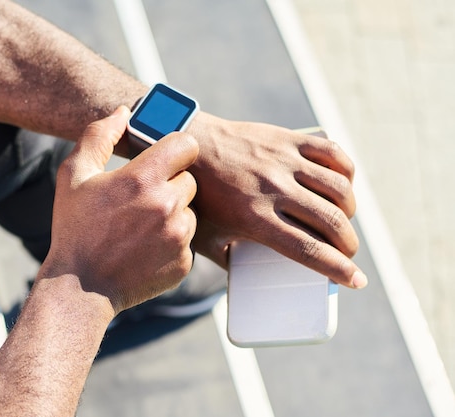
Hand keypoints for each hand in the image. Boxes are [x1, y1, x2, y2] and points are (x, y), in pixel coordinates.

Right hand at [43, 106, 199, 313]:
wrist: (80, 286)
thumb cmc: (75, 228)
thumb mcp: (74, 175)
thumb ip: (99, 136)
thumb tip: (123, 113)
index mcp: (143, 179)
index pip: (186, 145)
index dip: (175, 149)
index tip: (165, 158)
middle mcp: (167, 205)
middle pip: (188, 180)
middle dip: (169, 185)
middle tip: (139, 200)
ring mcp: (178, 237)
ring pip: (189, 211)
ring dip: (171, 214)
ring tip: (139, 227)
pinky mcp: (184, 262)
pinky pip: (187, 241)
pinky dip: (171, 242)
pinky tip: (144, 248)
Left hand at [189, 114, 366, 288]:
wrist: (189, 147)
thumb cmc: (199, 197)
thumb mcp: (207, 237)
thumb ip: (230, 261)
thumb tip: (253, 282)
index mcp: (253, 217)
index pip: (307, 249)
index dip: (338, 269)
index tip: (356, 281)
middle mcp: (272, 188)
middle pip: (330, 222)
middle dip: (348, 245)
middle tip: (347, 253)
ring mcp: (283, 161)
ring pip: (338, 189)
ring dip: (349, 211)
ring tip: (341, 221)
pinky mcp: (287, 139)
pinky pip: (333, 153)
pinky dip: (346, 172)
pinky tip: (342, 185)